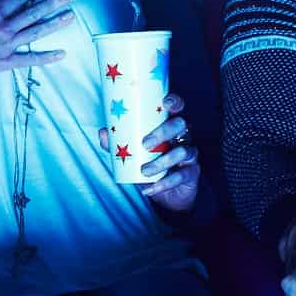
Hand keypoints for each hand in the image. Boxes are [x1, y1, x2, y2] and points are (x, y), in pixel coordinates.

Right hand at [0, 0, 73, 88]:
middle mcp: (5, 27)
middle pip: (32, 12)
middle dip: (51, 3)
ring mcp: (7, 45)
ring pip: (35, 32)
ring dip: (54, 23)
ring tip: (70, 16)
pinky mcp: (6, 61)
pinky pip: (29, 59)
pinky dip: (46, 57)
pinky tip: (61, 53)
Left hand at [100, 93, 197, 211]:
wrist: (166, 193)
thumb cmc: (149, 162)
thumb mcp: (132, 151)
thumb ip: (117, 142)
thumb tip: (103, 133)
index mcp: (169, 124)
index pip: (177, 106)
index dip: (174, 101)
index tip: (164, 103)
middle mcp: (183, 135)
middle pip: (180, 125)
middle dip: (163, 133)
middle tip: (144, 144)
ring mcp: (190, 152)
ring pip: (183, 151)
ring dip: (161, 162)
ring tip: (144, 171)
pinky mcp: (192, 172)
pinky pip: (182, 175)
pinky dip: (164, 183)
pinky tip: (149, 188)